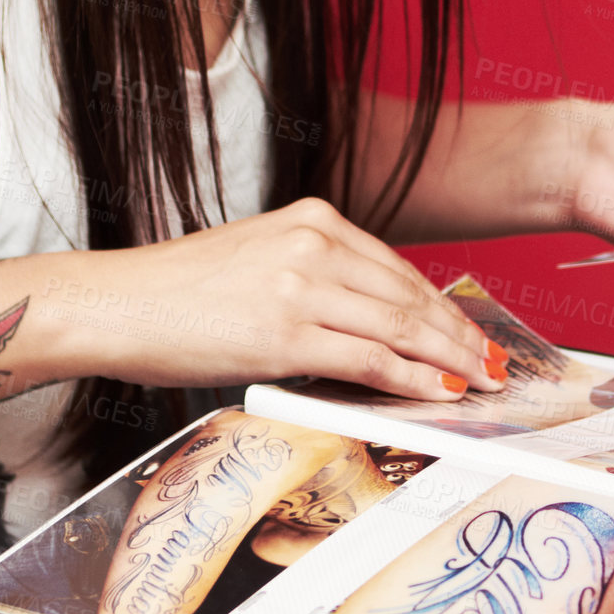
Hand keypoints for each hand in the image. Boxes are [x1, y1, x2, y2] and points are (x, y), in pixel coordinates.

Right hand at [60, 197, 508, 396]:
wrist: (118, 303)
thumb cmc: (180, 292)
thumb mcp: (261, 260)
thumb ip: (318, 277)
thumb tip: (374, 324)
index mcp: (313, 219)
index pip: (398, 268)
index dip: (442, 307)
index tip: (470, 333)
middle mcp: (314, 244)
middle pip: (411, 296)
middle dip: (459, 335)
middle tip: (495, 364)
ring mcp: (302, 286)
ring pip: (401, 327)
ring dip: (450, 360)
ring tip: (481, 384)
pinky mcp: (286, 333)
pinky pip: (370, 359)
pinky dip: (413, 380)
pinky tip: (441, 393)